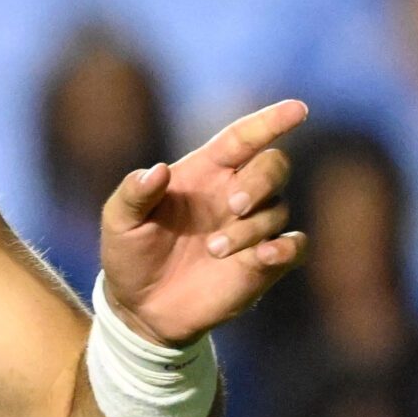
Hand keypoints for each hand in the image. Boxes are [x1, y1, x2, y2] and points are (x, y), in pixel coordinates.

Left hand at [98, 100, 309, 346]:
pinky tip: (264, 256)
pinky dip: (286, 247)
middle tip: (233, 205)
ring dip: (250, 227)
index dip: (271, 121)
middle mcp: (234, 194)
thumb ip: (133, 193)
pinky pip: (295, 246)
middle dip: (261, 180)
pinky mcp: (263, 264)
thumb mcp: (118, 221)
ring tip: (213, 250)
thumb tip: (158, 170)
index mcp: (205, 172)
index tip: (298, 109)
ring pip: (278, 209)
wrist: (140, 307)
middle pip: (273, 166)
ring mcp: (252, 228)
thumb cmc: (130, 253)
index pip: (244, 137)